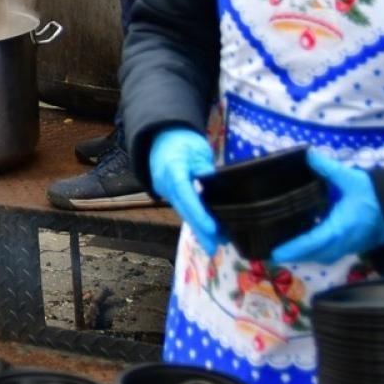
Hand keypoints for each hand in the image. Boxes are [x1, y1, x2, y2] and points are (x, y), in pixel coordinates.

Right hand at [149, 129, 219, 251]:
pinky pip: (182, 207)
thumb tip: (221, 191)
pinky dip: (194, 218)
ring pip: (182, 211)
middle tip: (214, 248)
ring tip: (215, 243)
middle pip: (183, 210)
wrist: (161, 135)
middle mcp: (165, 183)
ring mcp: (164, 190)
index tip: (212, 229)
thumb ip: (207, 171)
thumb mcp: (199, 150)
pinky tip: (206, 229)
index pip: (186, 194)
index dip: (198, 213)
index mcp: (172, 169)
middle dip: (199, 230)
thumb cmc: (183, 139)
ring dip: (198, 227)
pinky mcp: (168, 193)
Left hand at [271, 150, 383, 263]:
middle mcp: (343, 242)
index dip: (294, 248)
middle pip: (314, 254)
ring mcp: (349, 247)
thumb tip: (308, 154)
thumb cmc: (376, 195)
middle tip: (273, 251)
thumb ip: (328, 168)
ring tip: (285, 248)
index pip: (313, 242)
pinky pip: (330, 254)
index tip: (276, 252)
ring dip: (304, 255)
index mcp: (341, 228)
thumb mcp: (351, 178)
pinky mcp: (353, 247)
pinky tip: (306, 242)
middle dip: (294, 255)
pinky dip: (316, 252)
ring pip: (323, 257)